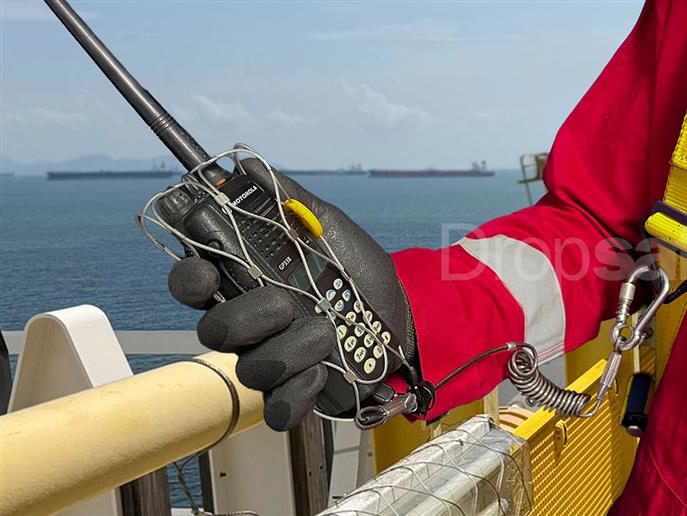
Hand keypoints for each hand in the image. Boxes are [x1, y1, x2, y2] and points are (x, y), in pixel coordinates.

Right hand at [167, 158, 415, 430]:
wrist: (402, 313)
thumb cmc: (358, 269)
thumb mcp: (327, 225)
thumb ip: (287, 200)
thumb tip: (246, 165)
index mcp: (247, 282)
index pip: (192, 283)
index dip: (189, 279)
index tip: (205, 270)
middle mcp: (250, 324)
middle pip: (213, 330)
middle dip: (252, 316)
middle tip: (289, 303)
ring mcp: (270, 360)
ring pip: (250, 367)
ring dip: (294, 348)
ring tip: (330, 333)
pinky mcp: (294, 393)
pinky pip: (276, 406)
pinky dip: (299, 392)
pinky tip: (323, 372)